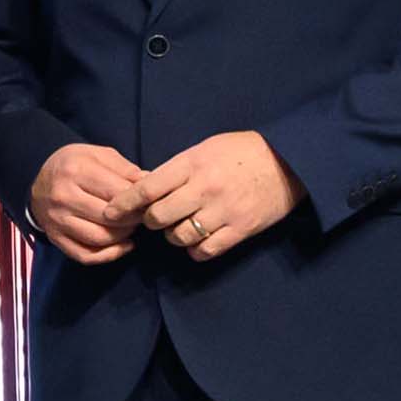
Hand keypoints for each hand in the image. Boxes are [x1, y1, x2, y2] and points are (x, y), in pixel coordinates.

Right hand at [28, 143, 150, 264]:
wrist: (37, 179)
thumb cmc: (74, 166)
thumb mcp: (98, 155)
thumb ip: (125, 169)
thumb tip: (150, 185)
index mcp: (76, 171)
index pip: (119, 193)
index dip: (140, 200)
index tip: (148, 200)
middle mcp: (63, 197)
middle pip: (110, 218)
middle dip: (134, 219)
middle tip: (142, 215)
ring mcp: (57, 220)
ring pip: (100, 239)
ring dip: (123, 236)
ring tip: (130, 227)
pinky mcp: (55, 238)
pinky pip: (86, 255)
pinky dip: (109, 255)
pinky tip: (122, 245)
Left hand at [135, 131, 303, 263]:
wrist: (290, 161)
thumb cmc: (241, 151)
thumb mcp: (204, 149)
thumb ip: (175, 169)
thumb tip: (143, 188)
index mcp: (192, 165)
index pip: (146, 189)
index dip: (123, 203)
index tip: (111, 212)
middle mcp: (205, 189)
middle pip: (158, 217)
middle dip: (150, 220)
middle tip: (154, 218)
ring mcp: (224, 211)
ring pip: (179, 237)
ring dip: (173, 236)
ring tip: (179, 226)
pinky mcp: (241, 229)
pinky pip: (205, 250)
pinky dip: (196, 249)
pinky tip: (197, 240)